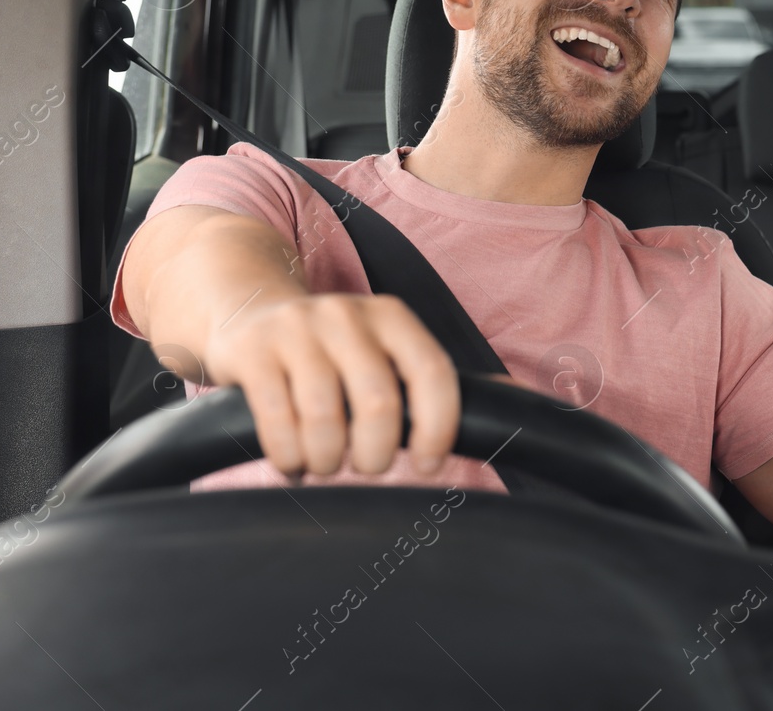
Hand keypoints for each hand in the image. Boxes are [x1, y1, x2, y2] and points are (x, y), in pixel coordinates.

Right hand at [196, 292, 460, 476]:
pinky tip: (293, 461)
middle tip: (366, 466)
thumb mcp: (386, 348)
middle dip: (375, 454)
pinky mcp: (252, 350)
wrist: (249, 308)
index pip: (433, 373)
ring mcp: (297, 330)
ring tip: (326, 463)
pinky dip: (290, 457)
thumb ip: (437, 379)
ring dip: (328, 460)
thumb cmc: (335, 349)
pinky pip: (277, 421)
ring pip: (326, 418)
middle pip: (380, 403)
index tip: (426, 466)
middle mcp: (348, 315)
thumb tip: (524, 402)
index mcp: (393, 317)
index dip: (437, 428)